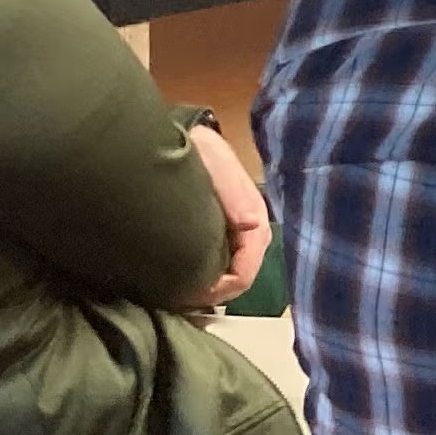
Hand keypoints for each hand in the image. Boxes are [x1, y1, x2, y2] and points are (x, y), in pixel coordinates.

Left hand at [184, 122, 271, 307]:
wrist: (182, 138)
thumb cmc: (197, 150)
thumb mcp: (214, 162)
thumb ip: (232, 191)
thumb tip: (251, 224)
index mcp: (253, 213)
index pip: (249, 264)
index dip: (227, 284)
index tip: (198, 293)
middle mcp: (250, 226)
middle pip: (243, 273)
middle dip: (219, 289)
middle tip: (186, 297)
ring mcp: (238, 230)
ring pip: (234, 270)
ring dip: (214, 284)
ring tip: (185, 290)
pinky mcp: (224, 231)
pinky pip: (224, 263)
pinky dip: (209, 275)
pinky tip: (189, 277)